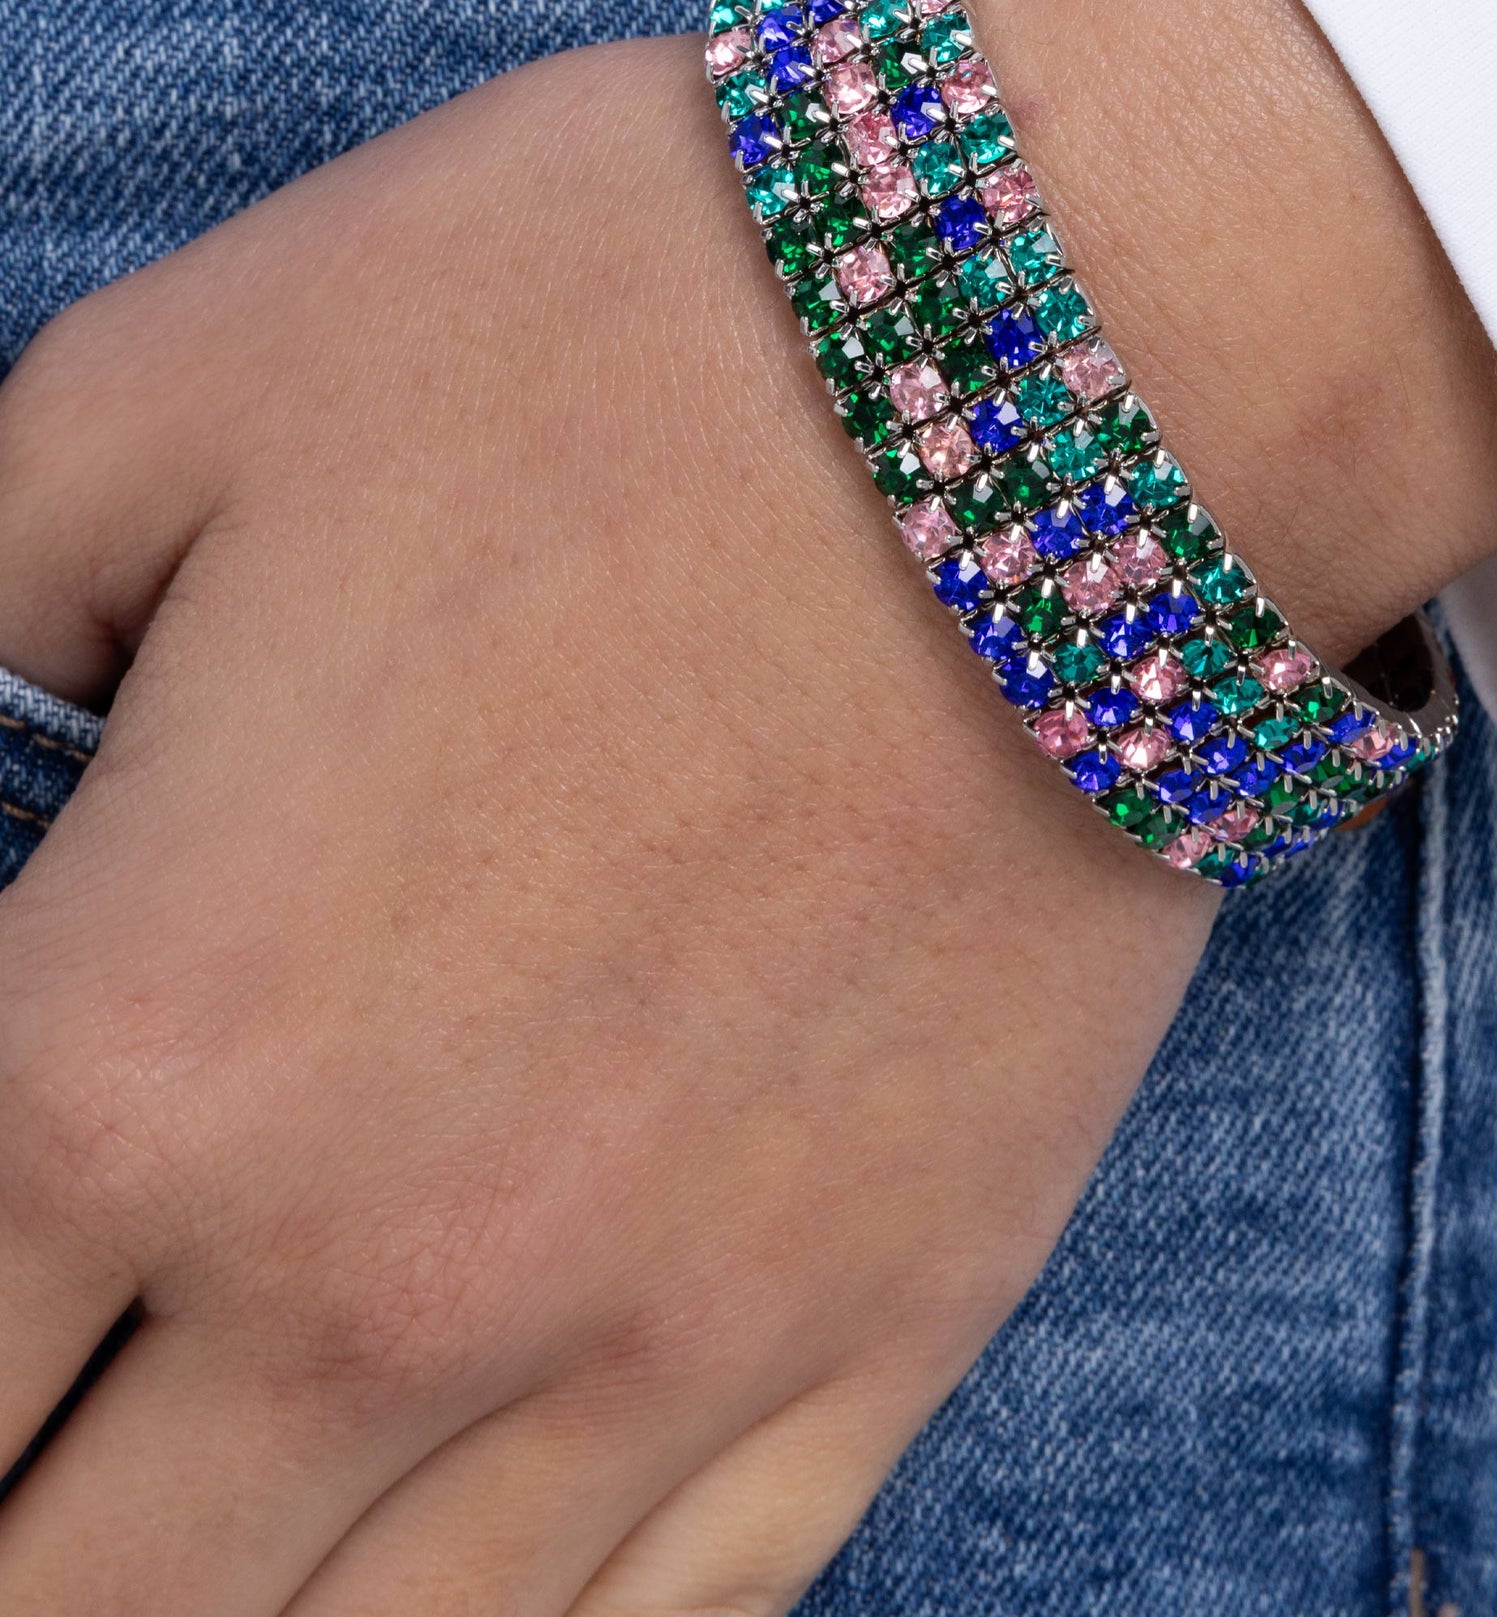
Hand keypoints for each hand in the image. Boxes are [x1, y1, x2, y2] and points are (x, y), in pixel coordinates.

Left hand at [0, 0, 1496, 1613]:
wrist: (1075, 348)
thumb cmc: (605, 324)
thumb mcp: (154, 402)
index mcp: (134, 1051)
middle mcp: (376, 1274)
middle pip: (71, 1602)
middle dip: (27, 1510)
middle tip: (67, 1387)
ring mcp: (662, 1336)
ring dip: (228, 1600)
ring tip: (213, 1500)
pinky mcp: (890, 1315)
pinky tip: (456, 1550)